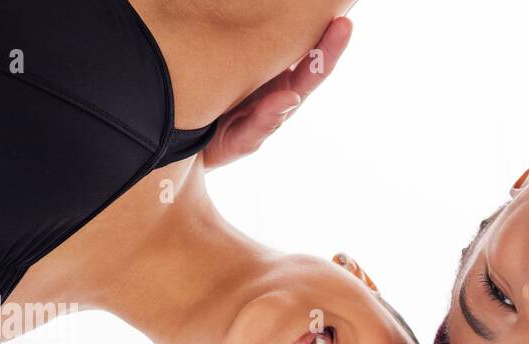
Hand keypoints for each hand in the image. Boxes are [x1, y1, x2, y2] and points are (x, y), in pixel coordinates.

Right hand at [201, 17, 352, 170]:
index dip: (330, 49)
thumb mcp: (242, 140)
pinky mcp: (234, 52)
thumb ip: (265, 122)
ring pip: (279, 36)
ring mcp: (256, 61)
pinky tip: (261, 2)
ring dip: (291, 16)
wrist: (185, 140)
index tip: (344, 25)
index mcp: (283, 93)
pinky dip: (258, 19)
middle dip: (319, 22)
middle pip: (303, 46)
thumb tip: (291, 98)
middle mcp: (275, 74)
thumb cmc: (220, 144)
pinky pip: (250, 33)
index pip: (314, 71)